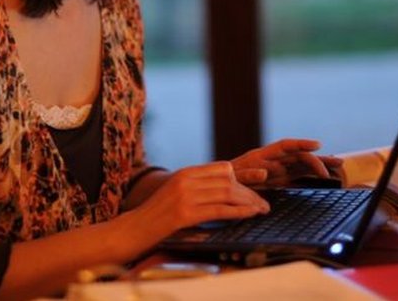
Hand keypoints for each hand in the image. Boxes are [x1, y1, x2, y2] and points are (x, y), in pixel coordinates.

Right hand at [128, 161, 269, 239]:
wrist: (133, 229)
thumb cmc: (155, 216)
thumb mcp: (176, 194)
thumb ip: (197, 188)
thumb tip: (224, 190)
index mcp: (185, 172)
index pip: (223, 169)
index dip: (244, 178)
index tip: (256, 189)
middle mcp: (186, 180)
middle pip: (228, 181)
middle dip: (251, 192)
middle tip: (264, 203)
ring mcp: (185, 196)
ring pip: (227, 194)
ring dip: (249, 202)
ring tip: (262, 210)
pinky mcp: (184, 214)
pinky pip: (219, 210)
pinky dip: (239, 212)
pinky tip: (251, 215)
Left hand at [231, 139, 343, 186]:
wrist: (217, 186)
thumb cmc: (223, 180)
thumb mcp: (233, 177)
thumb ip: (248, 174)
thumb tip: (264, 173)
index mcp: (262, 155)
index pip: (286, 146)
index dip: (301, 144)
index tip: (317, 145)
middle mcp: (272, 160)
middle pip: (299, 156)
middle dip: (317, 158)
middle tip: (335, 166)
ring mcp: (276, 169)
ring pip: (302, 165)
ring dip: (319, 165)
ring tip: (339, 165)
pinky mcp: (278, 179)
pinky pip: (298, 175)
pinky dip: (311, 174)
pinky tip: (325, 176)